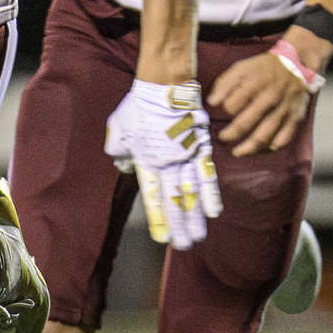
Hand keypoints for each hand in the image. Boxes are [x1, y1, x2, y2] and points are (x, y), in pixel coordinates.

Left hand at [105, 79, 222, 248]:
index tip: (163, 238)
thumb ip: (119, 151)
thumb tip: (126, 168)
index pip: (154, 197)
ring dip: (195, 218)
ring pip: (192, 193)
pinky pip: (207, 175)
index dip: (159, 218)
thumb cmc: (138, 107)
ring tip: (199, 237)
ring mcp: (187, 157)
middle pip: (175, 201)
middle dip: (180, 226)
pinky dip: (211, 195)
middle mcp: (168, 164)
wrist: (164, 85)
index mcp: (147, 162)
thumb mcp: (118, 129)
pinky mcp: (201, 147)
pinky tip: (214, 212)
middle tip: (185, 246)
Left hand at [207, 50, 313, 155]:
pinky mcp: (294, 119)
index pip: (231, 106)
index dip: (223, 111)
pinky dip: (269, 148)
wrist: (296, 65)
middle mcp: (269, 99)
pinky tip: (259, 150)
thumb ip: (224, 83)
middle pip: (245, 124)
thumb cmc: (263, 68)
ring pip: (263, 137)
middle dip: (229, 135)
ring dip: (247, 149)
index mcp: (254, 84)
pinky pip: (282, 140)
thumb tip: (211, 102)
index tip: (220, 113)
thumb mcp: (241, 67)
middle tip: (222, 138)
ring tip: (237, 152)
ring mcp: (283, 111)